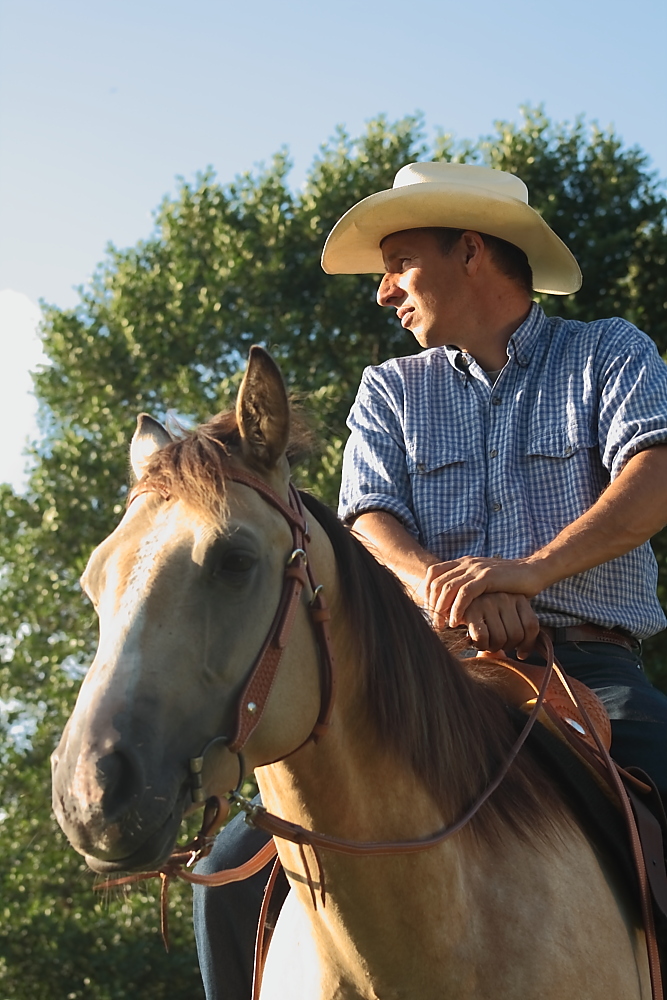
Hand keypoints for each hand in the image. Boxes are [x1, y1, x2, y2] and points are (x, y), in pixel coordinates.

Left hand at [424, 555, 546, 627]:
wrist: (533, 571)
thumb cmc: (509, 582)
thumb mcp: (483, 581)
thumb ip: (469, 587)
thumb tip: (453, 605)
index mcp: (463, 562)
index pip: (433, 573)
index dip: (426, 592)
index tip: (428, 611)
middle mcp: (466, 563)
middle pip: (437, 582)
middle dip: (431, 605)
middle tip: (433, 624)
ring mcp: (476, 569)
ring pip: (447, 588)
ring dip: (441, 609)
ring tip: (441, 626)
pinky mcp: (487, 577)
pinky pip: (465, 593)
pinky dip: (457, 608)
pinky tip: (456, 621)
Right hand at [462, 593, 539, 658]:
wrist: (452, 602)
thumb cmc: (483, 616)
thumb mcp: (504, 618)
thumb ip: (515, 631)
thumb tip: (523, 655)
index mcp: (517, 596)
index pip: (531, 625)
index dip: (528, 645)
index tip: (521, 653)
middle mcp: (504, 596)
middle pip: (517, 634)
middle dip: (506, 647)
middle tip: (496, 645)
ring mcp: (487, 602)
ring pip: (501, 638)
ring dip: (493, 648)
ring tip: (486, 643)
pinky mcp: (470, 609)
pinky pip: (483, 637)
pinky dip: (480, 645)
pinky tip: (475, 642)